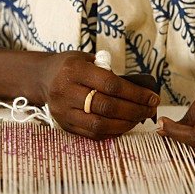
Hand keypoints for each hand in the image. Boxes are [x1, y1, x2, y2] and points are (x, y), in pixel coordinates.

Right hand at [39, 51, 159, 139]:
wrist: (42, 78)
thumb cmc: (70, 66)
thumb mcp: (86, 59)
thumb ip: (108, 71)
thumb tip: (139, 89)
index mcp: (74, 70)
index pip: (111, 85)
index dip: (135, 93)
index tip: (152, 97)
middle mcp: (66, 91)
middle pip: (107, 106)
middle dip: (134, 110)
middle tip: (150, 110)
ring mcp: (63, 110)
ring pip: (99, 124)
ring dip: (125, 124)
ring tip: (139, 119)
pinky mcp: (64, 124)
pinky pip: (91, 134)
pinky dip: (111, 132)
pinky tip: (124, 126)